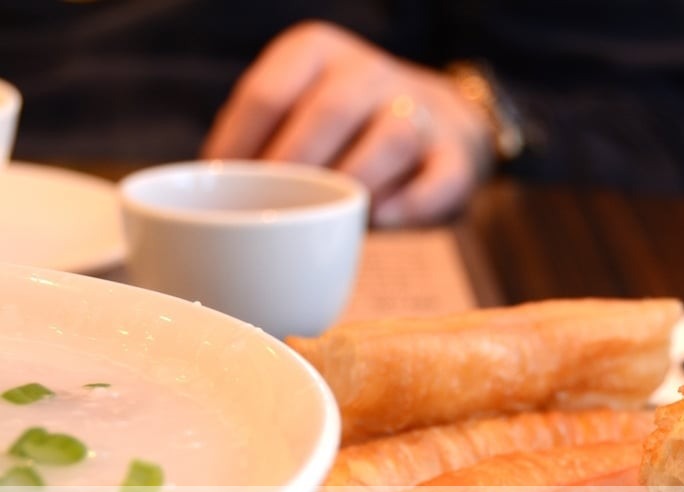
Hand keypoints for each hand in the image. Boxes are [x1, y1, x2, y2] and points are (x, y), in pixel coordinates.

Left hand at [203, 21, 495, 226]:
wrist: (441, 126)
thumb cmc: (346, 133)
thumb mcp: (299, 115)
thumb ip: (260, 144)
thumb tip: (200, 202)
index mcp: (317, 52)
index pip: (268, 92)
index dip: (240, 146)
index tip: (222, 190)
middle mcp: (370, 71)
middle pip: (331, 111)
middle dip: (297, 164)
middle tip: (272, 210)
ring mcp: (420, 112)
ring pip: (393, 137)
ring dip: (356, 182)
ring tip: (331, 218)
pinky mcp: (458, 158)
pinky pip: (440, 179)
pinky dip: (411, 203)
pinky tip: (381, 220)